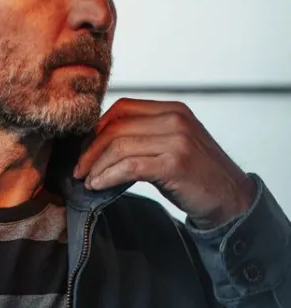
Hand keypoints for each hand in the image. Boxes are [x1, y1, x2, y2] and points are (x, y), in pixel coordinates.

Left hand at [73, 98, 256, 228]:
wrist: (229, 199)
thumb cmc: (195, 177)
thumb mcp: (171, 147)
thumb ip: (145, 138)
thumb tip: (102, 144)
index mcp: (173, 110)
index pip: (123, 108)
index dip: (96, 128)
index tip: (84, 150)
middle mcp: (175, 119)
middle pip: (117, 127)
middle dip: (90, 150)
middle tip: (78, 170)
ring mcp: (177, 140)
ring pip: (120, 146)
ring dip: (97, 166)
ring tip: (87, 181)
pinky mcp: (175, 163)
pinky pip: (130, 166)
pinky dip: (108, 176)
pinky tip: (98, 186)